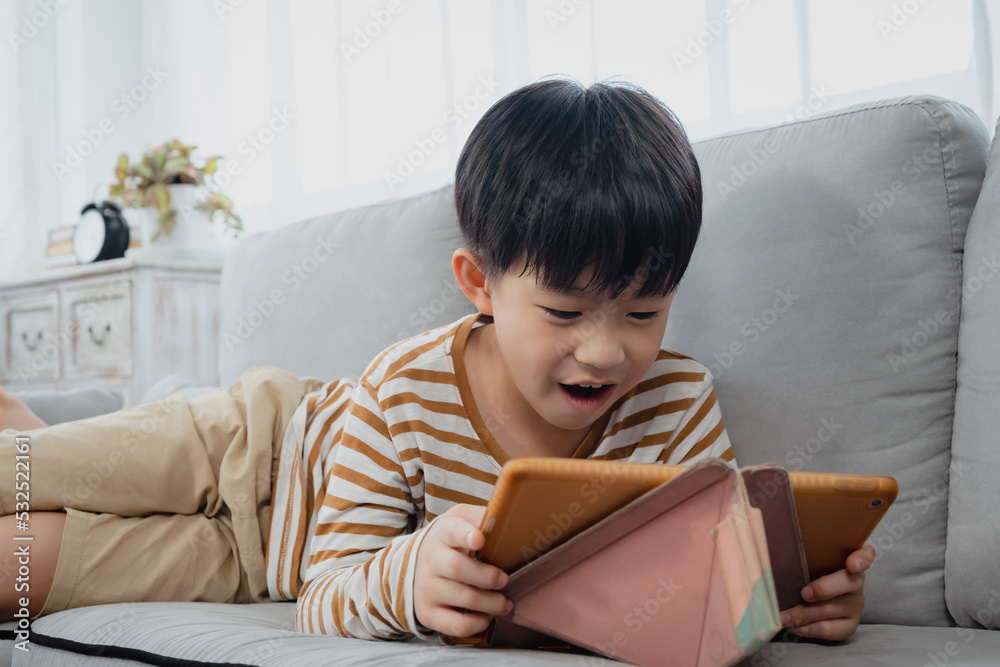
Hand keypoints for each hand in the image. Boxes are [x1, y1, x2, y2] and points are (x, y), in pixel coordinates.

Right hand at [413, 504, 511, 636]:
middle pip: (457, 567)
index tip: (480, 539)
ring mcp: (427, 589)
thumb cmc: (450, 542)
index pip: (452, 531)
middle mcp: (431, 561)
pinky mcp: (428, 613)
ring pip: (462, 597)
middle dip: (486, 576)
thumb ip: (481, 517)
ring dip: (490, 603)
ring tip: (506, 603)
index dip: (466, 534)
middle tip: (504, 579)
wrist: (415, 565)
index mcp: (443, 534)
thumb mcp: (460, 520)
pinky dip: (476, 623)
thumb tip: (508, 517)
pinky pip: (455, 624)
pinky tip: (486, 616)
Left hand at [779, 542, 875, 640]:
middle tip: (803, 593)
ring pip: (831, 609)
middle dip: (823, 589)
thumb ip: (804, 540)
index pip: (865, 553)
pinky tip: (793, 626)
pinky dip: (809, 630)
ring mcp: (856, 603)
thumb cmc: (809, 562)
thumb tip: (772, 522)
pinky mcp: (849, 623)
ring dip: (804, 615)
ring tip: (782, 616)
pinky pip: (830, 630)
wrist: (818, 591)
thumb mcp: (811, 549)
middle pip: (847, 583)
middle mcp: (858, 579)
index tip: (852, 564)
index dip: (861, 558)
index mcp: (851, 555)